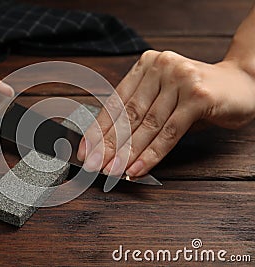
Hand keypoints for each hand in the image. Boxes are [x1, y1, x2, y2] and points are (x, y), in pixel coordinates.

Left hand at [77, 50, 254, 176]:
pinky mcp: (198, 97)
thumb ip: (141, 112)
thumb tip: (109, 145)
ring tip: (111, 171)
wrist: (243, 83)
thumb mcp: (164, 96)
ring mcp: (180, 80)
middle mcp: (161, 67)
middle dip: (108, 145)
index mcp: (147, 65)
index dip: (99, 129)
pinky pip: (168, 133)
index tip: (85, 150)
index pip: (116, 102)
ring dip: (126, 154)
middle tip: (94, 165)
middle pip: (128, 115)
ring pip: (146, 126)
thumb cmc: (197, 94)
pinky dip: (150, 155)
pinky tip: (136, 169)